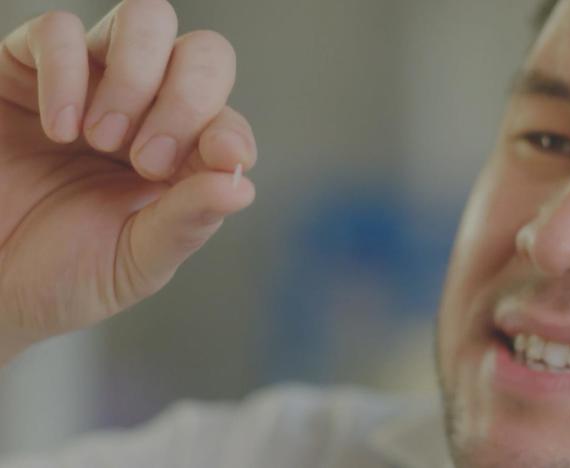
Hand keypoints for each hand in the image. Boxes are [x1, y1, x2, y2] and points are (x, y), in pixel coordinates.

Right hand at [0, 0, 256, 362]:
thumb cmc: (62, 274)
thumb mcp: (135, 261)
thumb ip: (187, 222)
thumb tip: (242, 185)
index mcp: (182, 160)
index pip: (227, 118)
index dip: (230, 130)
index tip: (220, 157)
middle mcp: (147, 112)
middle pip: (203, 54)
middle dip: (187, 99)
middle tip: (147, 158)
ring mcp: (93, 85)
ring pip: (146, 21)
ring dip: (136, 77)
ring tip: (99, 138)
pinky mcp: (28, 71)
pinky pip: (59, 30)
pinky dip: (67, 71)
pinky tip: (60, 127)